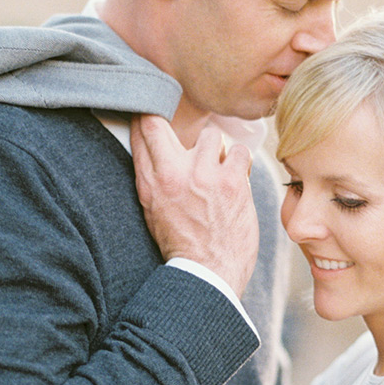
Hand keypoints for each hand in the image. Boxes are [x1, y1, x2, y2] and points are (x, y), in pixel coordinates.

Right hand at [131, 115, 258, 298]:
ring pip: (211, 135)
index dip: (149, 111)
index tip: (157, 107)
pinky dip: (241, 165)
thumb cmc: (183, 247)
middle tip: (192, 147)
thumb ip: (152, 177)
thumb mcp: (154, 212)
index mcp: (150, 184)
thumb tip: (152, 143)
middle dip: (179, 128)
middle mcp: (172, 175)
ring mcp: (203, 176)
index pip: (142, 128)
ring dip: (217, 152)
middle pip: (165, 122)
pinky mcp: (232, 182)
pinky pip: (240, 152)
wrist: (209, 276)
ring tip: (219, 175)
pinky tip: (237, 182)